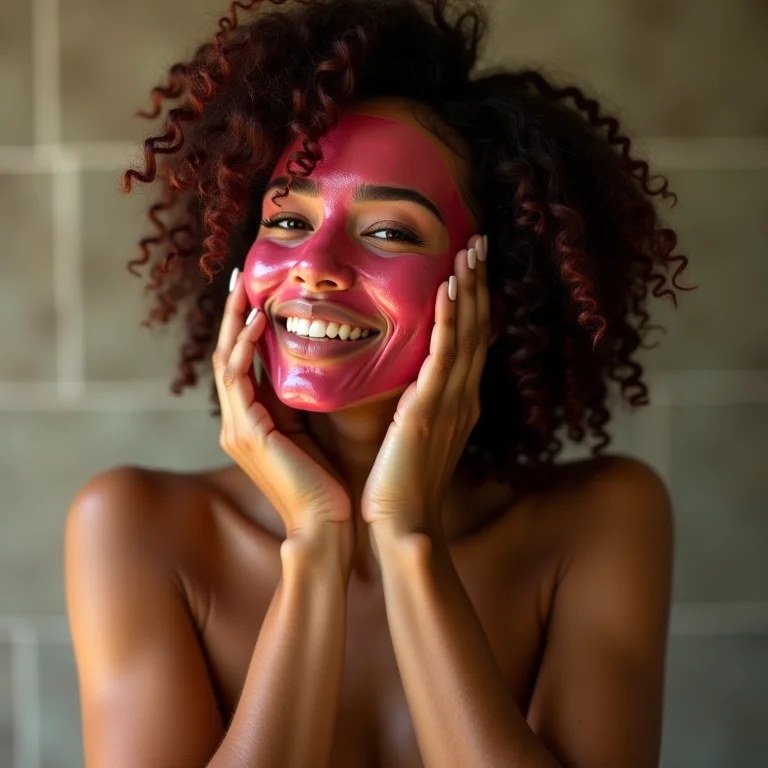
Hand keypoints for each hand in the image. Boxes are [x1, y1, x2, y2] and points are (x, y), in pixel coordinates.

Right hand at [214, 269, 353, 556]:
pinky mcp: (247, 432)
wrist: (325, 526)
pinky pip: (238, 378)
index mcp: (253, 421)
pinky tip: (255, 321)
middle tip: (241, 276)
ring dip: (233, 322)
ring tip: (244, 287)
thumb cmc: (326, 483)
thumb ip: (298, 402)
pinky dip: (244, 347)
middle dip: (232, 315)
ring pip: (226, 360)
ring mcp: (237, 428)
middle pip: (226, 355)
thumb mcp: (310, 432)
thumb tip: (307, 363)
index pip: (242, 363)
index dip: (244, 327)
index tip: (256, 293)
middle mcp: (237, 422)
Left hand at [361, 234, 489, 538]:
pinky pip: (445, 355)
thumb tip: (412, 382)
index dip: (475, 302)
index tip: (472, 267)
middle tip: (479, 243)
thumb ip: (420, 404)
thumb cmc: (401, 483)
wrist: (402, 522)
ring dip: (470, 289)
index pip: (472, 340)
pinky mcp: (430, 409)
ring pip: (468, 334)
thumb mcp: (415, 435)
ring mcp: (451, 402)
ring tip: (470, 250)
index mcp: (458, 401)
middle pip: (479, 328)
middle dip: (480, 284)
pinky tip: (449, 288)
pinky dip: (451, 319)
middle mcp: (463, 396)